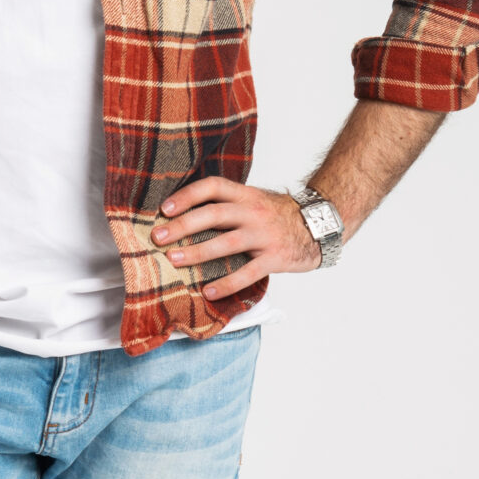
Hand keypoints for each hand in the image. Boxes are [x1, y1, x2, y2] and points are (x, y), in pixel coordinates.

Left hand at [150, 179, 320, 295]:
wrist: (320, 226)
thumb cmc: (279, 216)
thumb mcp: (255, 201)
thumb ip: (228, 205)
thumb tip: (187, 215)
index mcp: (246, 196)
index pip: (213, 187)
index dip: (187, 196)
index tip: (165, 209)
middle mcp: (254, 212)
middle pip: (213, 214)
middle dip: (182, 226)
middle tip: (158, 237)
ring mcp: (265, 235)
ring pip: (226, 243)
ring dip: (197, 252)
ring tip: (174, 261)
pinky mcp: (275, 257)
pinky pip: (248, 273)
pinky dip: (227, 284)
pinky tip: (208, 291)